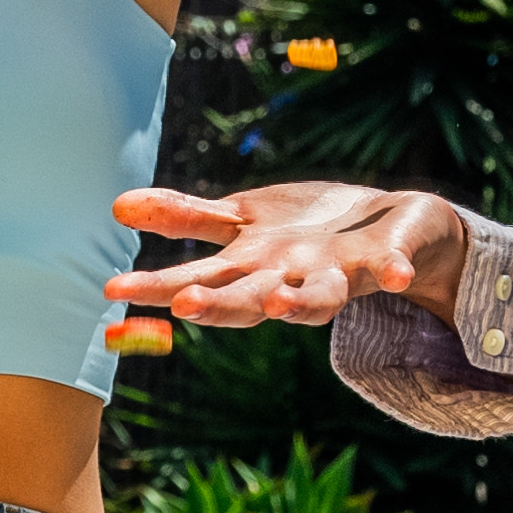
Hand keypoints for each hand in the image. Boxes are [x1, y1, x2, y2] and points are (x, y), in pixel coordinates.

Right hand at [109, 182, 466, 326]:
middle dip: (219, 305)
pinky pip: (390, 266)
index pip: (199, 282)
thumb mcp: (243, 218)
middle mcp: (290, 279)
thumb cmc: (309, 229)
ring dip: (298, 302)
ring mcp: (338, 273)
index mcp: (252, 269)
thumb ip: (187, 216)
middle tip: (185, 305)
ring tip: (277, 302)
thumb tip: (117, 206)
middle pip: (250, 299)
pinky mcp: (384, 260)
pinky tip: (398, 276)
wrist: (391, 227)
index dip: (158, 287)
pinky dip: (394, 270)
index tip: (114, 291)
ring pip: (316, 297)